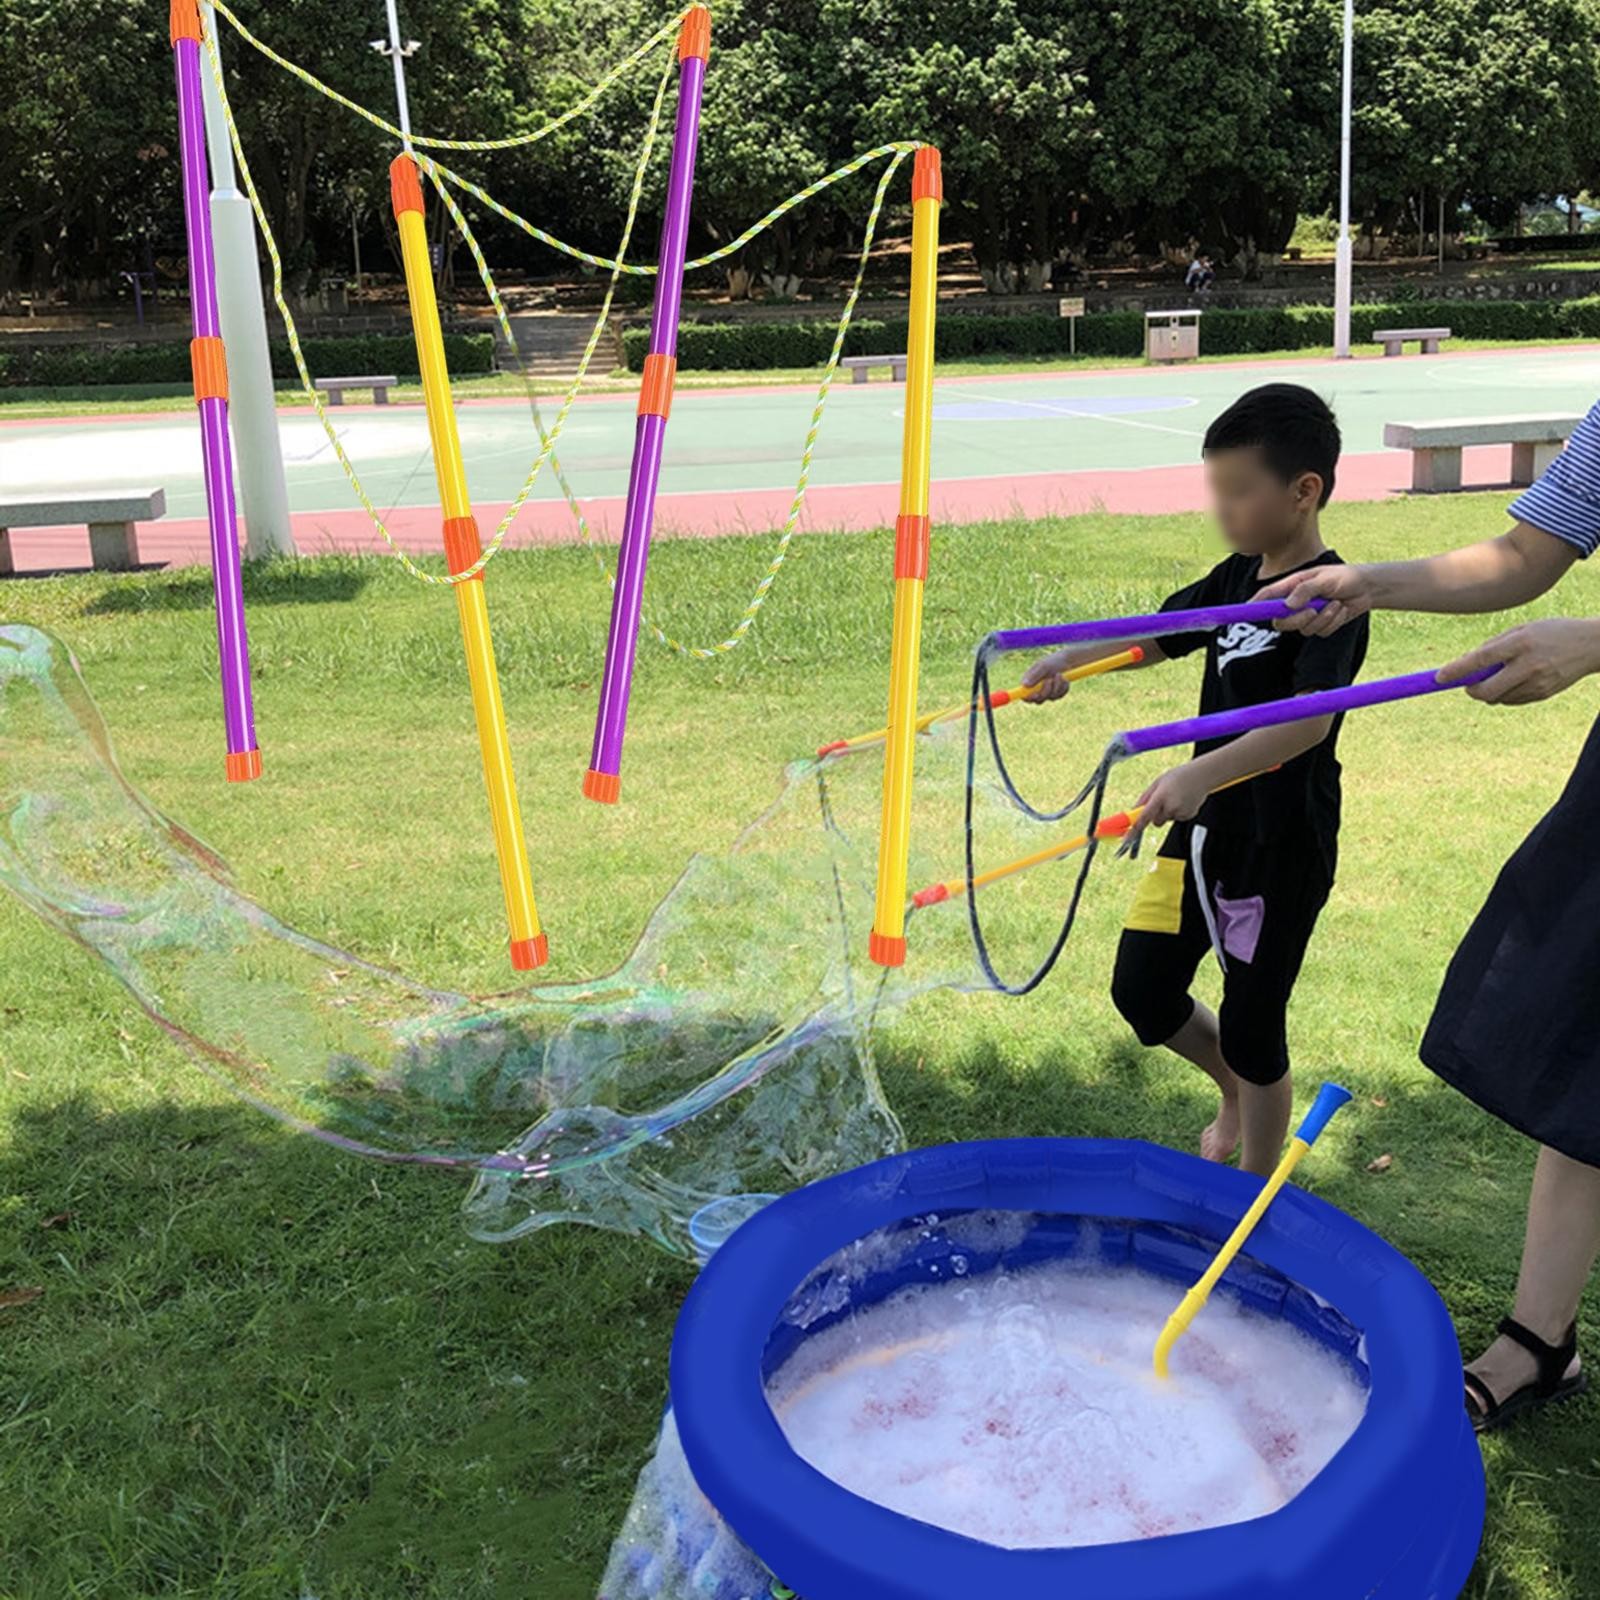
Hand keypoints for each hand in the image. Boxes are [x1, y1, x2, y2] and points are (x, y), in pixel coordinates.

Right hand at [1021, 649, 1073, 703]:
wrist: (1066, 661)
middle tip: (1050, 680)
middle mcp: (1036, 689)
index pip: (1024, 695)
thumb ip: (1035, 676)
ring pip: (1051, 698)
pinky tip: (1064, 679)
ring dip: (1057, 686)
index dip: (1028, 698)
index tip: (1036, 694)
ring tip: (1059, 674)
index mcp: (1029, 682)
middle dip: (1046, 691)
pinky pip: (1059, 696)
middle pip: (1038, 700)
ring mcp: (1047, 693)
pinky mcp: (1056, 694)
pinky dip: (1063, 687)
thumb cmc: (1052, 661)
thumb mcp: (1043, 666)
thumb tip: (1025, 685)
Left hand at [1137, 762, 1211, 827]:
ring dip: (1167, 812)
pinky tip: (1183, 800)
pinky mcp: (1189, 815)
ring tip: (1175, 797)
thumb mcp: (1158, 783)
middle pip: (1156, 821)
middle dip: (1155, 815)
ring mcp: (1181, 812)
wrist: (1202, 775)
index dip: (1136, 827)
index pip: (1145, 816)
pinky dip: (1177, 812)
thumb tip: (1134, 810)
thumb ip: (1145, 798)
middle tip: (1161, 801)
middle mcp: (1171, 806)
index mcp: (1161, 796)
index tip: (1129, 836)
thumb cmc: (1178, 777)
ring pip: (1167, 819)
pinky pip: (1177, 818)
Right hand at [1255, 564, 1373, 636]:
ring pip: (1303, 629)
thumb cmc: (1345, 577)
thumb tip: (1288, 605)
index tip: (1248, 610)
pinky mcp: (1320, 625)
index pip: (1267, 597)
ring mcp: (1307, 615)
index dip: (1255, 605)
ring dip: (1322, 618)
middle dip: (1297, 619)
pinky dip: (1332, 622)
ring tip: (1336, 603)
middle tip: (1313, 611)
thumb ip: (1305, 591)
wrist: (1367, 588)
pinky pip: (1320, 632)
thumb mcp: (1325, 578)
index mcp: (1292, 587)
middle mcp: (1296, 603)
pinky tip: (1340, 610)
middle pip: (1281, 621)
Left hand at [1438, 617, 1599, 704]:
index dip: (1456, 670)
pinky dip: (1506, 694)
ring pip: (1498, 698)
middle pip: (1487, 691)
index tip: (1439, 678)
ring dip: (1490, 691)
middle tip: (1467, 685)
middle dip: (1471, 691)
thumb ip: (1494, 645)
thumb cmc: (1552, 632)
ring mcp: (1537, 683)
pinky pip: (1512, 700)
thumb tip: (1467, 664)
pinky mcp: (1543, 694)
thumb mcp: (1523, 629)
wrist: (1592, 645)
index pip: (1480, 660)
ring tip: (1503, 673)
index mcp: (1520, 643)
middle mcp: (1528, 665)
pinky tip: (1517, 679)